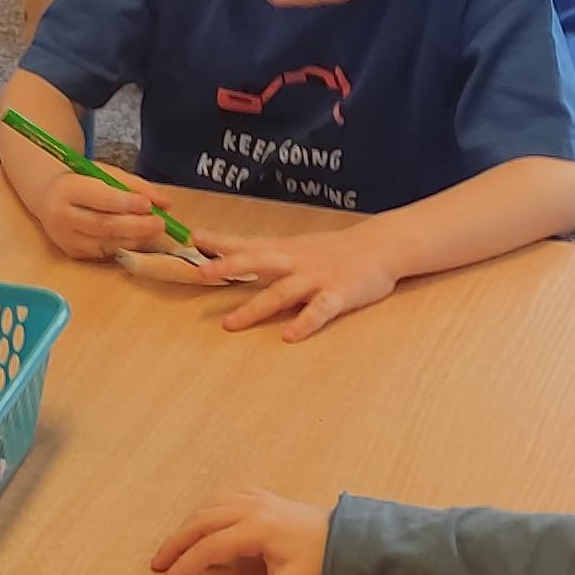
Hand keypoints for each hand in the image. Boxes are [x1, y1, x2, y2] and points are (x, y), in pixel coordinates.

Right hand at [26, 165, 184, 262]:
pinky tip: (139, 241)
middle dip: (136, 226)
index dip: (126, 203)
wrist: (48, 196)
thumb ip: (135, 186)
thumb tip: (166, 203)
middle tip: (160, 224)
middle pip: (104, 225)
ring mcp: (65, 238)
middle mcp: (62, 216)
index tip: (149, 205)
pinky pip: (104, 253)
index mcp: (67, 189)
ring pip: (106, 244)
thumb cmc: (82, 181)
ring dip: (135, 240)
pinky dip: (125, 247)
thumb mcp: (104, 173)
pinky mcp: (72, 253)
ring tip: (154, 233)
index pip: (100, 199)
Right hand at [148, 490, 332, 574]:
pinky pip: (227, 497)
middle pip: (201, 521)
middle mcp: (253, 508)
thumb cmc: (323, 563)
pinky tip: (204, 522)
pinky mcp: (264, 498)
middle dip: (176, 543)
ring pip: (210, 505)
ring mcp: (258, 500)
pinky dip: (208, 509)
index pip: (209, 547)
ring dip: (189, 525)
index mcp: (257, 529)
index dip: (185, 566)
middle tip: (158, 564)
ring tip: (175, 546)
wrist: (350, 541)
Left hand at [200, 227, 400, 341]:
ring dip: (255, 307)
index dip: (220, 241)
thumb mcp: (296, 247)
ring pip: (282, 292)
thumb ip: (264, 254)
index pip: (247, 243)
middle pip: (258, 261)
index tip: (192, 238)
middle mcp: (296, 262)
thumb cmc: (334, 250)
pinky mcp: (339, 294)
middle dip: (229, 267)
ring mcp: (317, 278)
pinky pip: (320, 310)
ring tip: (230, 324)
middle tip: (201, 273)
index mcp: (285, 250)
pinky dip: (305, 322)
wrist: (382, 245)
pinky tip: (289, 336)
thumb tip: (226, 257)